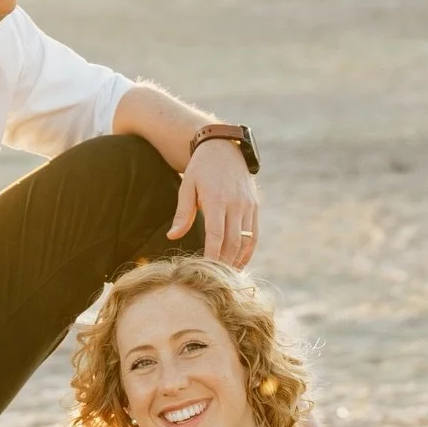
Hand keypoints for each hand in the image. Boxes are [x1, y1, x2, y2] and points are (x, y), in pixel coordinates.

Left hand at [168, 138, 259, 267]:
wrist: (224, 148)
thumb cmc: (201, 168)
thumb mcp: (187, 187)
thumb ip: (183, 213)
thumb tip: (172, 236)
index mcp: (217, 200)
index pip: (216, 236)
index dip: (211, 256)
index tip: (204, 271)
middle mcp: (236, 205)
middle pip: (232, 243)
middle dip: (223, 263)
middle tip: (213, 279)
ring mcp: (248, 207)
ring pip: (245, 242)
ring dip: (236, 261)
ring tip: (225, 275)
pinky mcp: (254, 207)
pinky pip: (254, 235)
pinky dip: (248, 251)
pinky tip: (238, 262)